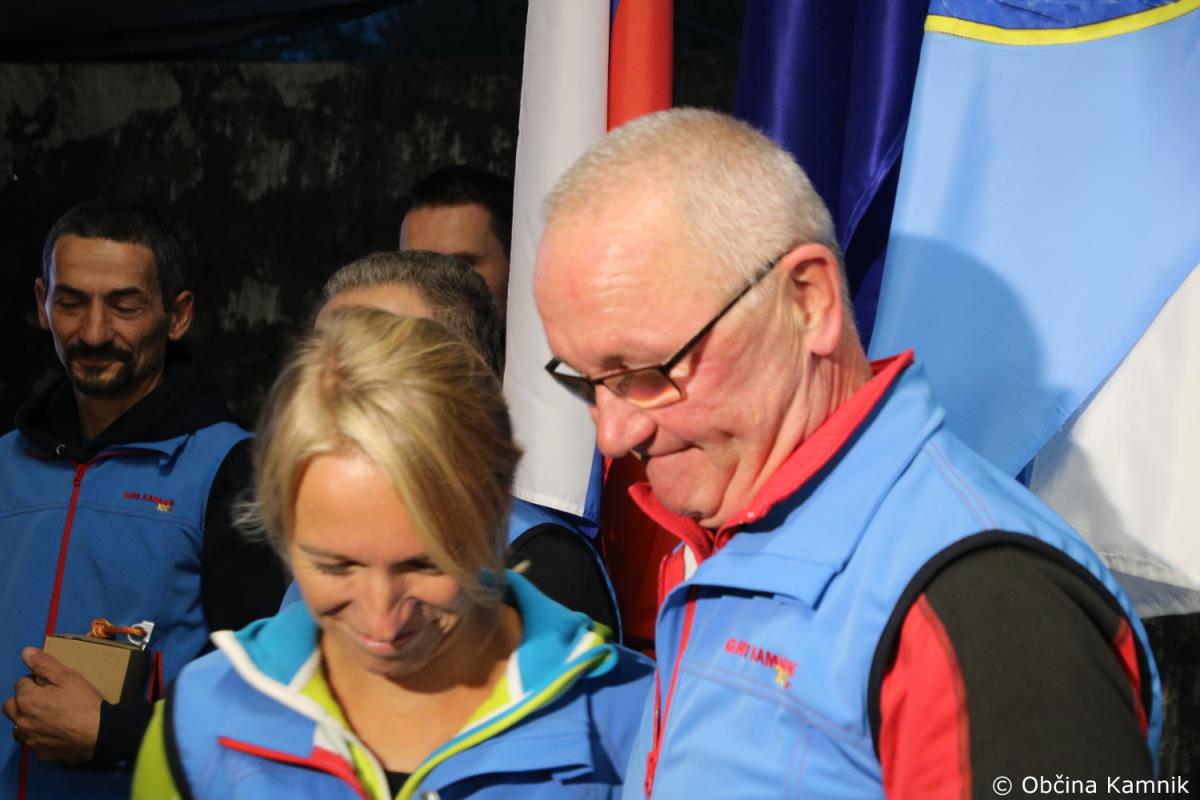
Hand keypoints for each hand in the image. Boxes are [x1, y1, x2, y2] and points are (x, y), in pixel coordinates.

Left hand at [2, 647, 101, 762]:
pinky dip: (39, 736)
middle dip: (23, 700)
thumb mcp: (67, 676)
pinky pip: (32, 742)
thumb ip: (44, 664)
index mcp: (26, 699)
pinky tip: (55, 732)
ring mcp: (30, 739)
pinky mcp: (41, 752)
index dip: (36, 680)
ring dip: (26, 719)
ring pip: (18, 726)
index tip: (52, 683)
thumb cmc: (84, 702)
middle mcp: (21, 721)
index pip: (21, 683)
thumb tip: (25, 652)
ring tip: (48, 716)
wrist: (100, 732)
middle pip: (11, 706)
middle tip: (45, 698)